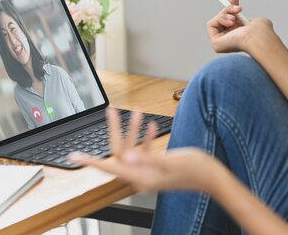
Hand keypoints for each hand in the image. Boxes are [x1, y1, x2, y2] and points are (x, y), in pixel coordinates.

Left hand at [68, 108, 221, 192]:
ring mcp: (148, 171)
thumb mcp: (172, 162)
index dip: (91, 161)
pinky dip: (145, 138)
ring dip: (134, 129)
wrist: (212, 177)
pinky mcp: (156, 166)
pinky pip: (144, 151)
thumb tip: (128, 158)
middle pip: (120, 152)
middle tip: (110, 111)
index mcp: (142, 177)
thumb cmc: (196, 169)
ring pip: (132, 148)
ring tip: (137, 109)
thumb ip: (149, 160)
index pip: (110, 167)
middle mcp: (142, 176)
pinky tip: (150, 126)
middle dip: (115, 130)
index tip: (75, 156)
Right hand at [206, 0, 275, 53]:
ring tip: (235, 18)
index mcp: (240, 37)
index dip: (231, 9)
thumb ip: (244, 17)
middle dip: (228, 9)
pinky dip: (220, 19)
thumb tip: (237, 10)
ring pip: (217, 20)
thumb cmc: (261, 32)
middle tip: (237, 8)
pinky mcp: (216, 44)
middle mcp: (230, 42)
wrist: (258, 38)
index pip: (231, 21)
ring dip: (225, 14)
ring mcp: (222, 44)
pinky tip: (230, 23)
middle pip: (222, 19)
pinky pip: (211, 24)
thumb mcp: (253, 20)